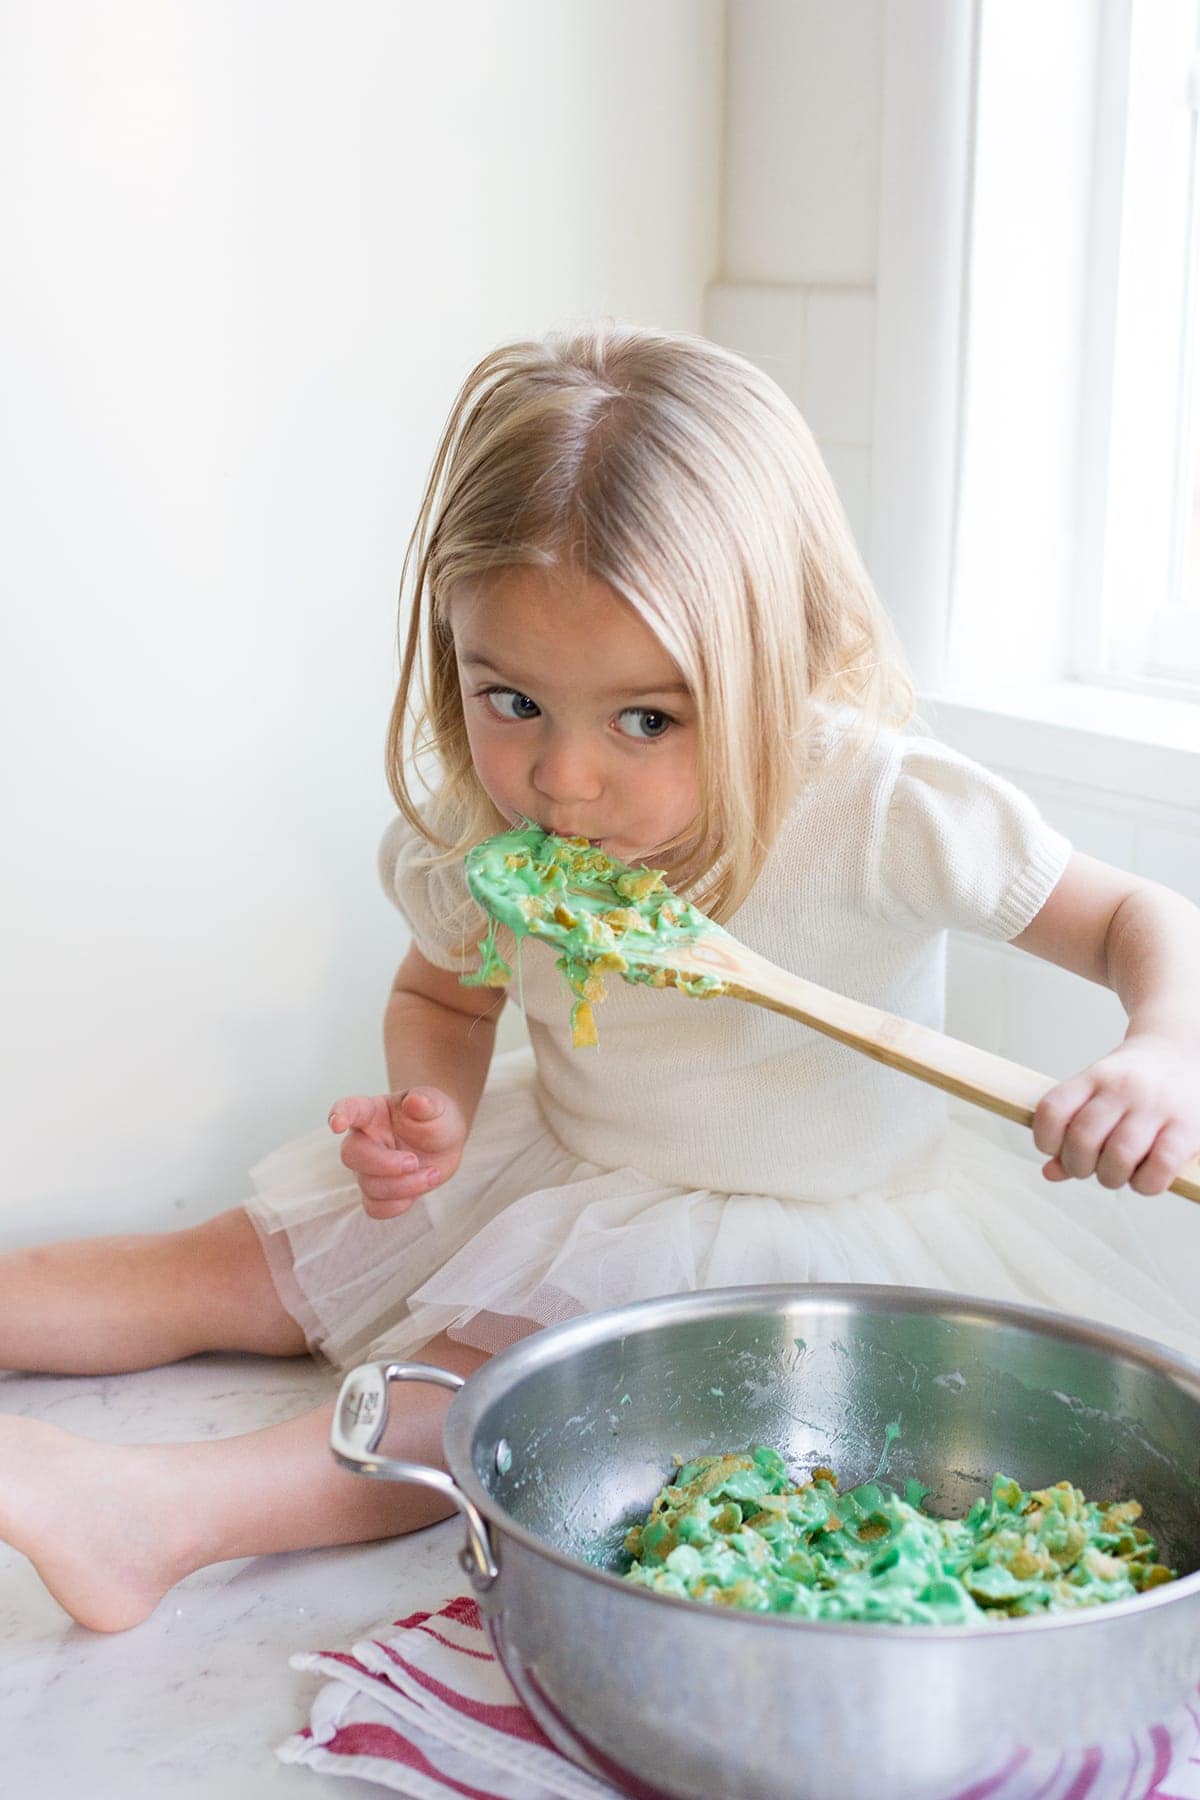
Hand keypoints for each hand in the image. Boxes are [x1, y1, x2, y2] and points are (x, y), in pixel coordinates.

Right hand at [327, 1086, 467, 1217]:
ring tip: (433, 1174)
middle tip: (414, 1161)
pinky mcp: (378, 1192)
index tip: (337, 1124)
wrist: (445, 1144)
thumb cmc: (434, 1118)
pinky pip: (375, 1208)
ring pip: (368, 1185)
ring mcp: (369, 1168)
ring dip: (403, 1186)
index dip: (339, 1115)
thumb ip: (427, 1102)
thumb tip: (415, 1101)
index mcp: (373, 1112)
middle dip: (384, 1164)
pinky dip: (397, 1205)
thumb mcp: (438, 1106)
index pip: (350, 1109)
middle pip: (352, 1155)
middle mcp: (365, 1140)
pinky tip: (417, 1192)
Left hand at [1032, 1032, 1199, 1195]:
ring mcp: (1156, 1106)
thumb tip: (1050, 1173)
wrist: (1185, 1054)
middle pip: (1083, 1139)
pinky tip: (1145, 1177)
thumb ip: (1072, 1132)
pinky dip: (1145, 1184)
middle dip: (1078, 1166)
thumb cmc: (1135, 1084)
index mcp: (1094, 1076)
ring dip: (1110, 1178)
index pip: (1052, 1110)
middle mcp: (1123, 1087)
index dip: (1045, 1140)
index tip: (1057, 1149)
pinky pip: (1160, 1167)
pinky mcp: (1187, 1126)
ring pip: (1119, 1156)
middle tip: (1089, 1167)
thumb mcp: (1098, 1093)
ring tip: (1117, 1173)